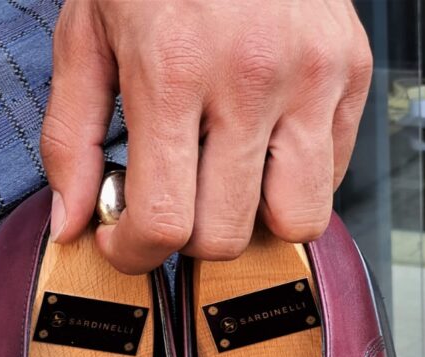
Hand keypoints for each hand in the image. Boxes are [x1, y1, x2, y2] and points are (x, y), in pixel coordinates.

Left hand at [41, 0, 371, 273]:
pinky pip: (331, 175)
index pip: (164, 223)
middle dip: (189, 238)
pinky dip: (293, 179)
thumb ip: (72, 139)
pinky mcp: (352, 72)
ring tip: (225, 183)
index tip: (124, 242)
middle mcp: (251, 76)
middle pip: (227, 236)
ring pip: (297, 221)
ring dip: (255, 221)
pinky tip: (261, 143)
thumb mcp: (86, 35)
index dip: (136, 253)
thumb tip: (73, 223)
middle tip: (173, 201)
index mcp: (174, 69)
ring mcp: (311, 76)